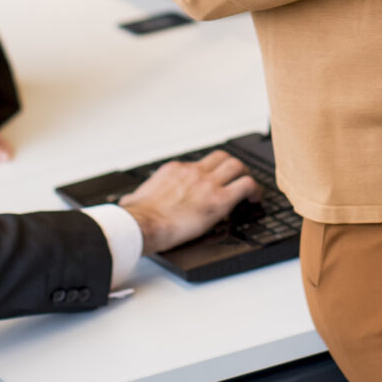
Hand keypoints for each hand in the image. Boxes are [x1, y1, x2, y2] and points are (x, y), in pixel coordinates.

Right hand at [118, 150, 261, 253]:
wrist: (143, 224)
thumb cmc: (139, 216)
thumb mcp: (135, 198)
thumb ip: (136, 197)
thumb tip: (127, 202)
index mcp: (175, 170)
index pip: (199, 163)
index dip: (210, 173)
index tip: (213, 183)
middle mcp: (194, 171)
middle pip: (223, 157)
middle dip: (233, 167)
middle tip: (237, 180)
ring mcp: (208, 183)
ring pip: (237, 166)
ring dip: (245, 176)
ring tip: (250, 190)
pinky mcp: (219, 200)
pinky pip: (246, 186)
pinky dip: (254, 191)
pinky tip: (255, 200)